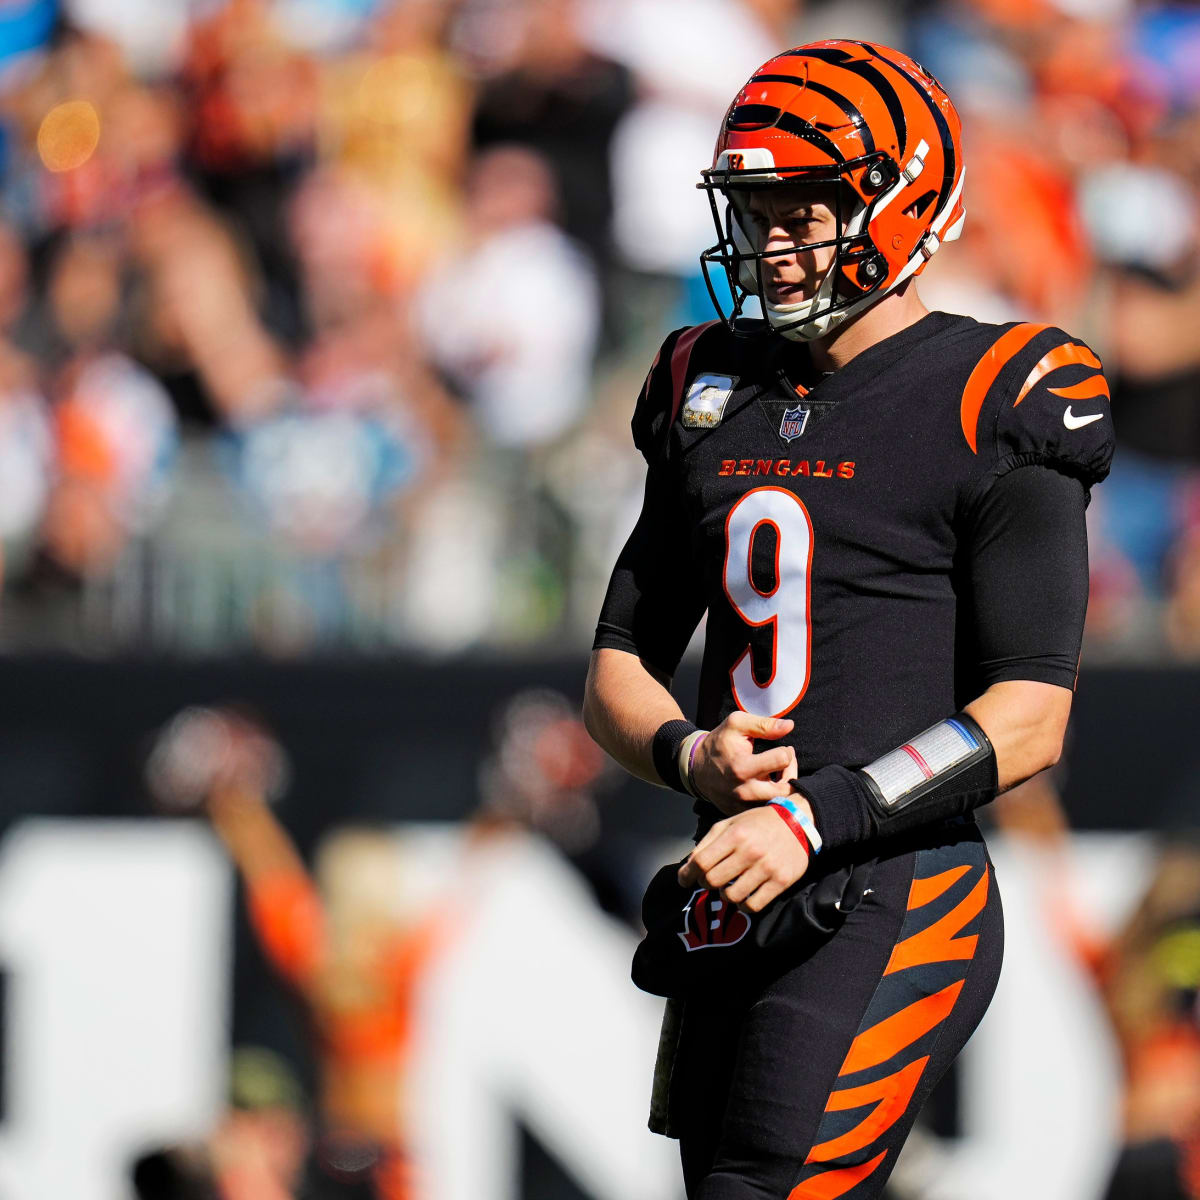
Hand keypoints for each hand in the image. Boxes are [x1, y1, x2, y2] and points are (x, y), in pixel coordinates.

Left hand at [677, 798, 812, 911]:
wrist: (798, 822)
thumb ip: (708, 842)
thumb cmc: (758, 823)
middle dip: (706, 884)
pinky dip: (743, 905)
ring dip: (725, 895)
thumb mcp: (731, 824)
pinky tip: (744, 896)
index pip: (701, 862)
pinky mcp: (781, 882)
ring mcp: (766, 868)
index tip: (684, 881)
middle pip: (713, 881)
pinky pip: (753, 905)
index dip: (687, 875)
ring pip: (731, 897)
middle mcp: (750, 852)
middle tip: (711, 880)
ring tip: (729, 886)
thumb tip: (689, 866)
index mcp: (735, 835)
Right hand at [691, 711, 797, 815]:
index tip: (783, 749)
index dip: (787, 752)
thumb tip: (790, 725)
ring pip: (779, 803)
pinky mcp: (743, 813)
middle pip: (786, 789)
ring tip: (780, 774)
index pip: (782, 759)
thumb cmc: (719, 743)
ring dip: (785, 787)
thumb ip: (764, 725)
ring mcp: (743, 805)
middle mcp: (744, 790)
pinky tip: (770, 785)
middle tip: (787, 763)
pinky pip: (767, 811)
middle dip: (791, 773)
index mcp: (743, 766)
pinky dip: (773, 798)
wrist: (696, 768)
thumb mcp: (736, 725)